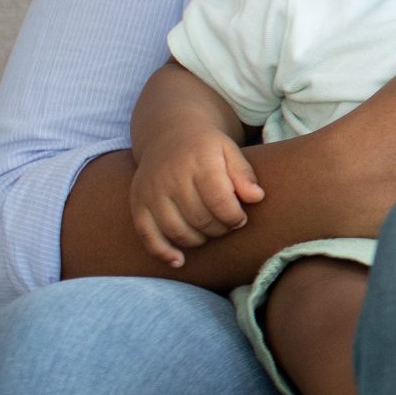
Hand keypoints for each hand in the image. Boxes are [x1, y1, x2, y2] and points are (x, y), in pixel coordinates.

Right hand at [130, 129, 264, 267]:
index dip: (234, 217)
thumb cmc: (207, 148)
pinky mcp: (138, 204)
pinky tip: (179, 260)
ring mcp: (151, 192)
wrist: (170, 134)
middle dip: (219, 229)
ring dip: (198, 241)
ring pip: (176, 230)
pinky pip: (147, 235)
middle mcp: (171, 177)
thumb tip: (257, 197)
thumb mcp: (230, 151)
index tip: (240, 218)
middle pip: (199, 218)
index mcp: (199, 162)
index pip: (219, 201)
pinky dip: (162, 252)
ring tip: (209, 233)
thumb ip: (244, 174)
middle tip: (226, 225)